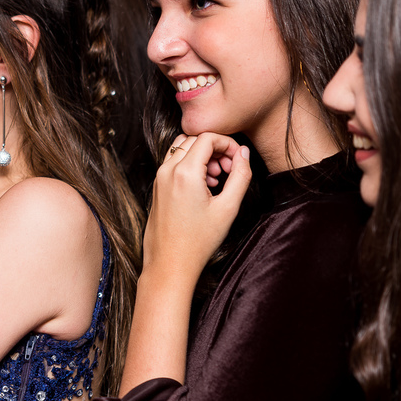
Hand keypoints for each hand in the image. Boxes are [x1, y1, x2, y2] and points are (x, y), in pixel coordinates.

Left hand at [143, 133, 250, 279]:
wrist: (169, 263)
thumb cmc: (198, 241)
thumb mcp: (228, 207)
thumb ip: (241, 175)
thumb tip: (243, 153)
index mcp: (183, 172)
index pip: (207, 137)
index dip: (228, 144)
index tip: (237, 161)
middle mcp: (167, 171)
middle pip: (194, 139)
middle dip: (215, 149)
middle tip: (228, 171)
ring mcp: (159, 178)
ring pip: (182, 149)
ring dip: (202, 156)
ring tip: (217, 179)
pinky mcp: (157, 186)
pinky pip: (174, 163)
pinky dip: (191, 165)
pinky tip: (204, 187)